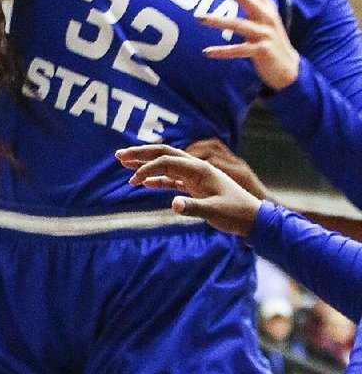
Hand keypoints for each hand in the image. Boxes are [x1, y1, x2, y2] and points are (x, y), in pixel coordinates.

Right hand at [115, 143, 262, 235]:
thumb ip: (193, 207)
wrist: (253, 219)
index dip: (148, 168)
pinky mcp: (195, 187)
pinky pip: (172, 179)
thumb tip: (173, 204)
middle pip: (163, 154)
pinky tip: (144, 183)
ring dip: (146, 164)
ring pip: (165, 165)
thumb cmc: (237, 213)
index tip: (134, 180)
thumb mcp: (215, 211)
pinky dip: (157, 179)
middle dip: (141, 154)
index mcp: (199, 169)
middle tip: (119, 155)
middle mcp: (195, 168)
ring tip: (125, 165)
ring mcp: (194, 177)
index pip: (167, 161)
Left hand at [198, 0, 299, 89]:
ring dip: (217, 21)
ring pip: (237, 24)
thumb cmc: (272, 41)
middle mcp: (266, 17)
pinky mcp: (260, 50)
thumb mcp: (265, 19)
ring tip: (199, 18)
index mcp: (267, 7)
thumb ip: (254, 5)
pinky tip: (207, 51)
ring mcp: (264, 34)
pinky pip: (237, 50)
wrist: (289, 68)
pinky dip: (221, 51)